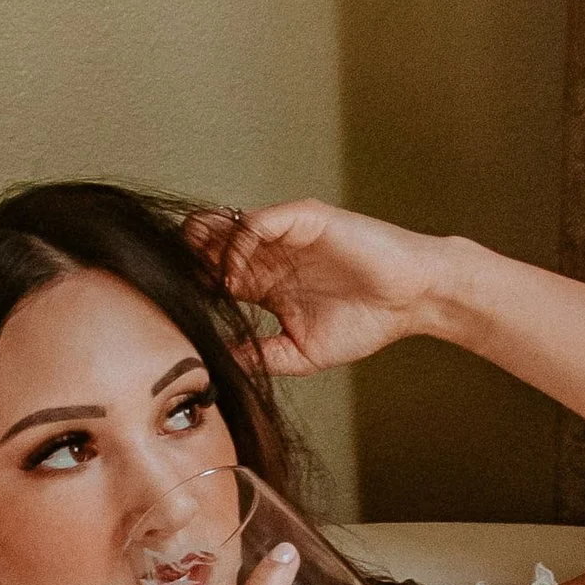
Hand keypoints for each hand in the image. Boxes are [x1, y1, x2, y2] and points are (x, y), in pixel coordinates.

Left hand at [191, 200, 452, 376]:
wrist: (411, 301)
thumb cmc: (366, 324)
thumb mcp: (301, 353)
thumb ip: (260, 355)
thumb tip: (218, 365)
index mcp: (267, 285)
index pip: (215, 278)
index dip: (193, 288)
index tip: (176, 308)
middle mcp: (271, 256)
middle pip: (212, 246)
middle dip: (189, 259)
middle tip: (174, 282)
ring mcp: (285, 235)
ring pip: (227, 227)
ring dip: (206, 248)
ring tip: (199, 275)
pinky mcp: (303, 219)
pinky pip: (257, 222)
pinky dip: (238, 243)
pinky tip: (234, 272)